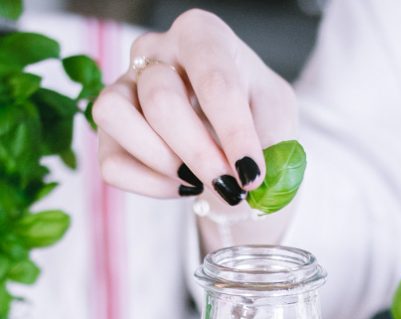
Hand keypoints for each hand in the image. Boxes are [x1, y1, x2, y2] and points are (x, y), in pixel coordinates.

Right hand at [93, 9, 296, 207]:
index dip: (234, 133)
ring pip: (115, 116)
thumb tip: (245, 175)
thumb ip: (269, 142)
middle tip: (230, 186)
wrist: (235, 148)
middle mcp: (156, 51)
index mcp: (203, 36)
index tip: (252, 175)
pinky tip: (181, 185)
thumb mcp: (277, 121)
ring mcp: (124, 86)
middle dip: (199, 154)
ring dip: (163, 163)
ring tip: (199, 179)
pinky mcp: (109, 131)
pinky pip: (112, 163)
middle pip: (161, 100)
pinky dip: (150, 185)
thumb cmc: (257, 122)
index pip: (214, 80)